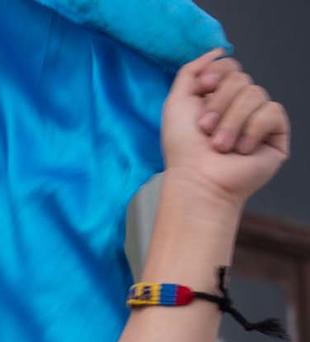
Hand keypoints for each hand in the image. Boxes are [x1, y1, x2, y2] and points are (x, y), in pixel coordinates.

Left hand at [163, 50, 288, 207]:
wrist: (198, 180)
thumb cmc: (183, 149)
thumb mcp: (176, 102)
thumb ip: (190, 71)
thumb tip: (217, 50)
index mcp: (217, 98)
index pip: (230, 66)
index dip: (217, 73)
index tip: (202, 88)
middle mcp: (239, 107)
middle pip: (241, 78)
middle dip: (219, 103)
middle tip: (205, 129)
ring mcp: (258, 120)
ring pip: (256, 94)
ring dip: (232, 121)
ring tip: (220, 146)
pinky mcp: (275, 134)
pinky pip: (272, 112)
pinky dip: (252, 130)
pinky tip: (242, 150)